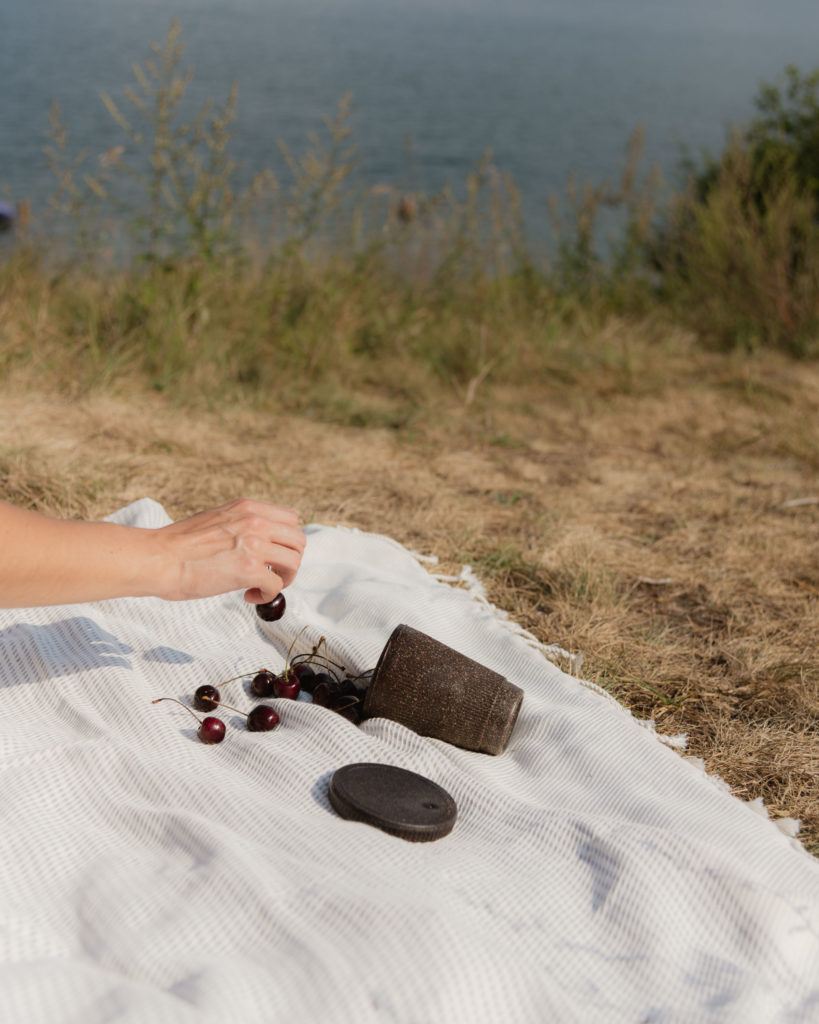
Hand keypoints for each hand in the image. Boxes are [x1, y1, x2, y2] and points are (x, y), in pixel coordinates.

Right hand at [155, 498, 304, 603]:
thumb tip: (258, 540)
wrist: (159, 558)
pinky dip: (268, 595)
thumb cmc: (179, 544)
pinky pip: (277, 585)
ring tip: (262, 586)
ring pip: (294, 561)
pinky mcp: (249, 569)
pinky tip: (249, 596)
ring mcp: (255, 545)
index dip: (286, 540)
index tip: (273, 554)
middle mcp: (256, 521)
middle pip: (299, 540)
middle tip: (272, 574)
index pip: (291, 519)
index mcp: (248, 508)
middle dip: (290, 560)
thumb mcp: (217, 518)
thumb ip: (241, 524)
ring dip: (284, 578)